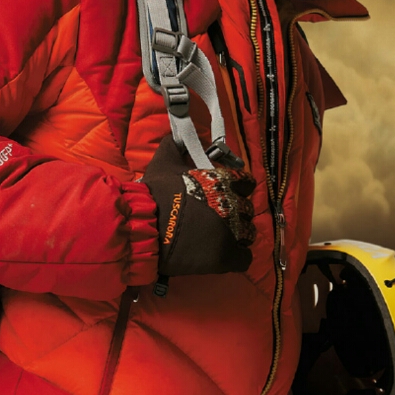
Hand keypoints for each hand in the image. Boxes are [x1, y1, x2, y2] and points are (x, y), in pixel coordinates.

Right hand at [142, 135, 255, 275]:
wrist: (145, 227)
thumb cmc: (155, 194)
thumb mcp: (164, 161)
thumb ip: (175, 146)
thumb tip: (178, 135)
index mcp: (222, 182)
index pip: (246, 182)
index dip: (240, 187)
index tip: (231, 193)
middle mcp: (232, 205)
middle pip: (247, 210)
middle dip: (237, 213)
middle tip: (222, 217)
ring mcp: (230, 232)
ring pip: (248, 233)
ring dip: (239, 234)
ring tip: (224, 237)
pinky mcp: (225, 257)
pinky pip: (245, 259)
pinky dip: (239, 257)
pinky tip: (227, 255)